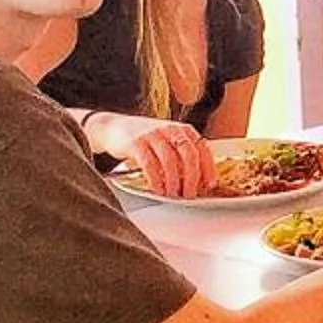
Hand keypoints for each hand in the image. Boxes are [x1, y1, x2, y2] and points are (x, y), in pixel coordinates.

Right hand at [98, 113, 212, 197]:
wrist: (113, 128)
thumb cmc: (145, 139)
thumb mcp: (167, 140)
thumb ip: (182, 155)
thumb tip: (198, 179)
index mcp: (182, 129)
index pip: (202, 148)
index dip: (208, 168)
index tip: (209, 184)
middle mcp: (170, 129)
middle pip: (188, 154)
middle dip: (192, 177)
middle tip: (190, 194)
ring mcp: (153, 134)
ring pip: (170, 161)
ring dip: (173, 181)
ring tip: (173, 195)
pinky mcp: (136, 142)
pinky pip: (149, 164)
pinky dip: (156, 180)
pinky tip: (157, 189)